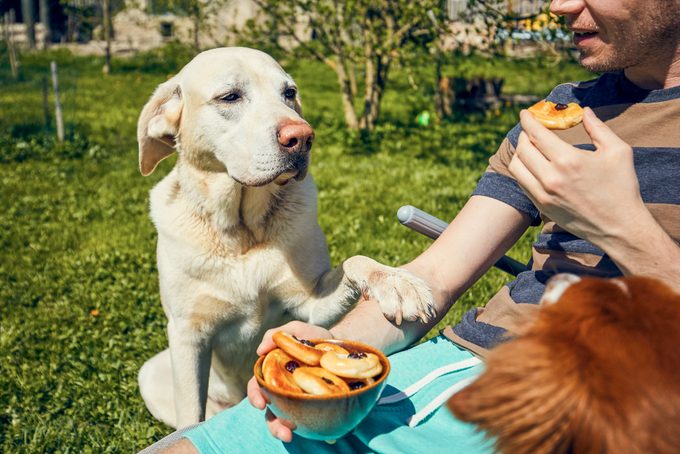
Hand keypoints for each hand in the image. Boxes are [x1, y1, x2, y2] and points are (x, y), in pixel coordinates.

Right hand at [247, 321, 332, 441]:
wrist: (342, 345)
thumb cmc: (314, 338)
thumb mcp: (297, 330)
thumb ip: (277, 334)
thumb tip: (260, 350)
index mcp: (274, 374)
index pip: (258, 387)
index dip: (256, 395)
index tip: (261, 403)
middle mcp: (283, 390)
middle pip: (271, 411)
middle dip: (273, 424)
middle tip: (283, 431)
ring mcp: (298, 401)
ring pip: (285, 421)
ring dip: (285, 431)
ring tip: (292, 436)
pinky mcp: (315, 407)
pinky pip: (311, 422)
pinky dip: (316, 431)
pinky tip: (327, 436)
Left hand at [508, 107, 646, 245]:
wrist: (619, 228)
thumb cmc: (622, 187)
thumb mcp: (618, 152)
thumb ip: (598, 128)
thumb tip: (584, 111)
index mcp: (568, 160)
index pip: (537, 134)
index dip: (528, 120)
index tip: (525, 113)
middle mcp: (550, 177)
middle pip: (522, 149)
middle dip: (524, 135)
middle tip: (530, 129)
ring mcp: (543, 194)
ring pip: (516, 167)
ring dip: (519, 153)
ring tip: (529, 147)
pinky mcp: (541, 207)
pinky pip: (522, 183)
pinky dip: (523, 170)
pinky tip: (532, 165)